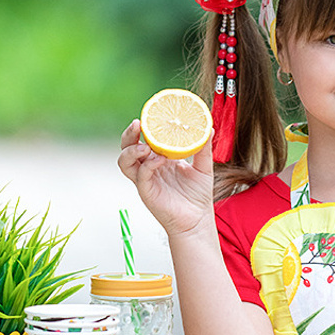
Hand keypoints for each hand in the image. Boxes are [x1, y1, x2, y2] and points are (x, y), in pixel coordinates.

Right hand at [117, 120, 214, 237]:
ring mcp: (145, 180)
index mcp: (158, 159)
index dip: (141, 128)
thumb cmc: (198, 195)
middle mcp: (148, 168)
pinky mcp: (146, 192)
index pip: (142, 140)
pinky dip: (148, 165)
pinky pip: (141, 175)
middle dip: (128, 135)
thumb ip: (204, 149)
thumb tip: (209, 129)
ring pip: (125, 162)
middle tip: (137, 124)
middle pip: (126, 148)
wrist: (198, 219)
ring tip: (145, 145)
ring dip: (131, 150)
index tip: (148, 116)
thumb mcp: (203, 168)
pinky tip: (159, 159)